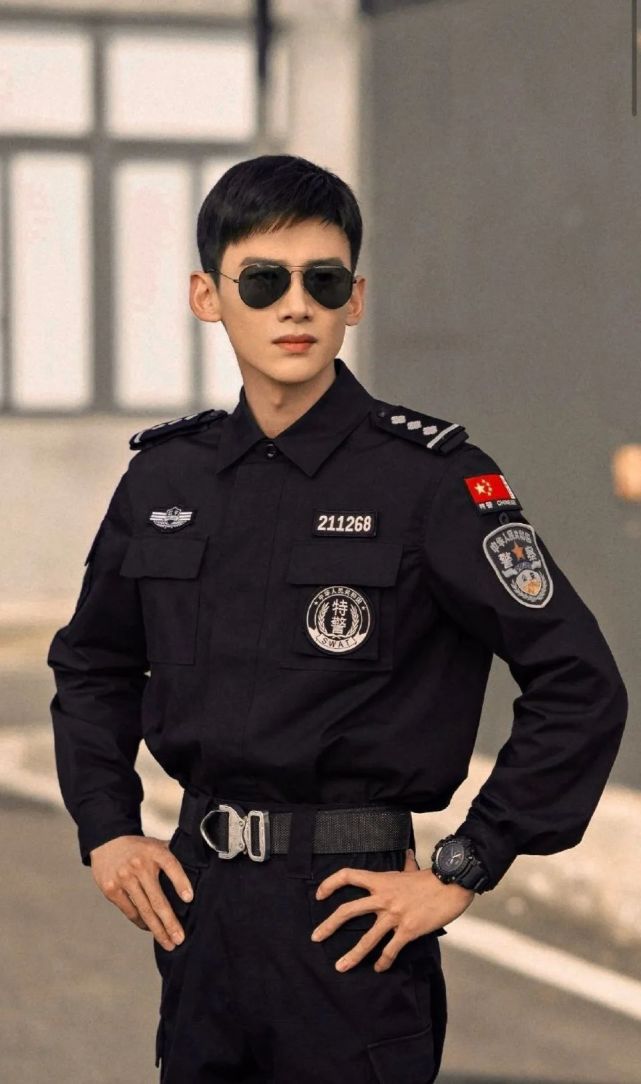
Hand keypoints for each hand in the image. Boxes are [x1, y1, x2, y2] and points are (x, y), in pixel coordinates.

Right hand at [89, 835, 193, 950]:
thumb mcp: (157, 845)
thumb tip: (198, 867)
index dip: (181, 882)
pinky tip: (150, 929)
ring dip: (157, 929)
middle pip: (157, 899)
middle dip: (170, 922)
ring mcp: (124, 878)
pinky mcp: (111, 889)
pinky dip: (141, 922)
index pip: (171, 866)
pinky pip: (130, 911)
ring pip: (144, 910)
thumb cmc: (139, 848)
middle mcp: (139, 865)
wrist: (107, 842)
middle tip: (180, 938)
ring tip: (168, 942)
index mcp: (154, 852)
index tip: (190, 899)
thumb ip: (174, 854)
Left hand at [310, 847, 475, 972]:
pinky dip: (384, 961)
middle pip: (348, 911)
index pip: (348, 875)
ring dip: (352, 955)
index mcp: (381, 880)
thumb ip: (406, 866)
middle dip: (329, 925)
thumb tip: (407, 857)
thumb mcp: (413, 870)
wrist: (452, 884)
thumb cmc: (433, 878)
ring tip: (340, 967)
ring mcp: (395, 915)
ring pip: (367, 938)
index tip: (319, 894)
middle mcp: (383, 897)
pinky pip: (391, 949)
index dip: (330, 883)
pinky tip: (379, 968)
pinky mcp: (408, 929)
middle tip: (315, 937)